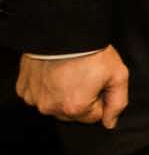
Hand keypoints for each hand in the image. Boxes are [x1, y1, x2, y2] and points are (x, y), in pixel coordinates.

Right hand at [16, 46, 130, 128]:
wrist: (64, 31)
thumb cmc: (92, 52)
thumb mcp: (117, 75)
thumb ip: (117, 103)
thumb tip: (110, 123)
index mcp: (75, 108)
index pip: (94, 116)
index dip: (100, 98)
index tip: (99, 83)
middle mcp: (51, 108)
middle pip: (73, 114)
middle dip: (82, 99)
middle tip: (84, 77)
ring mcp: (35, 99)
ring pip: (55, 105)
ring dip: (62, 94)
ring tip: (69, 73)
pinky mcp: (24, 89)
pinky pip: (38, 95)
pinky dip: (46, 88)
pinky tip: (54, 73)